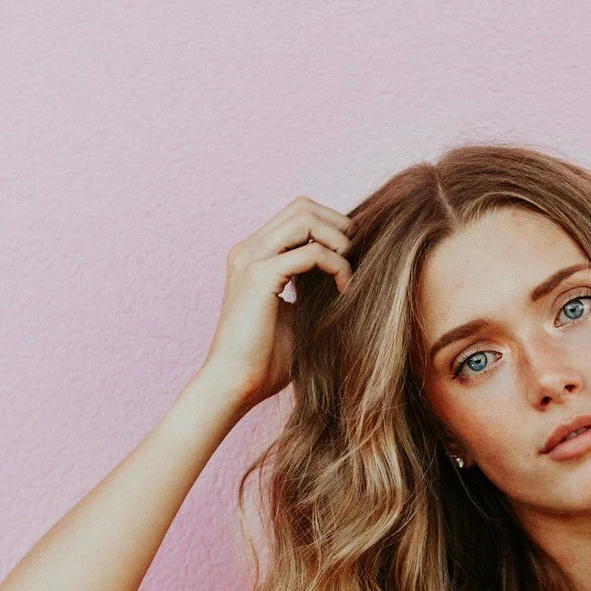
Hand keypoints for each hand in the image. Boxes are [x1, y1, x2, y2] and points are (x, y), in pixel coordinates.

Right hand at [194, 197, 354, 412]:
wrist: (234, 384)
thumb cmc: (265, 359)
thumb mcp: (296, 312)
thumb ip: (311, 286)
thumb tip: (348, 271)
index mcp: (253, 255)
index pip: (297, 215)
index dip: (331, 227)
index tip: (351, 259)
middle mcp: (248, 249)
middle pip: (303, 206)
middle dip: (339, 226)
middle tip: (356, 260)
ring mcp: (251, 259)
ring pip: (306, 218)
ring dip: (338, 240)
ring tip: (349, 272)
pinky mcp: (259, 276)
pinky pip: (311, 252)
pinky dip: (336, 265)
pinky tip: (343, 289)